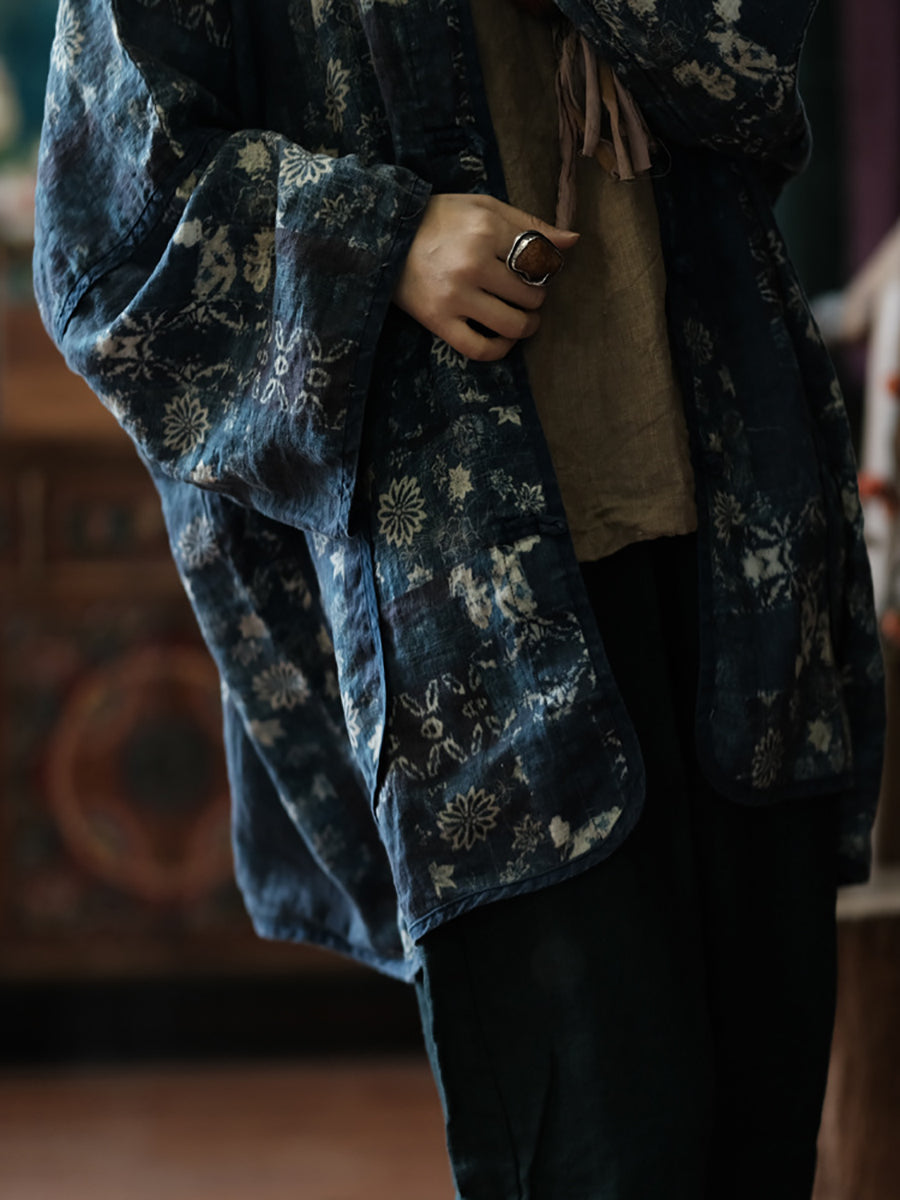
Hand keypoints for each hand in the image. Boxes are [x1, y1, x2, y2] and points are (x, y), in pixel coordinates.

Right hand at [392, 193, 578, 360]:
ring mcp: (455, 297)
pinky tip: (504, 339)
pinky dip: (500, 349)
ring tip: (525, 318)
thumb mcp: (484, 207)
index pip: (540, 259)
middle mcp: (472, 264)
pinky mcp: (439, 321)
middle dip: (536, 296)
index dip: (548, 268)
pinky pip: (481, 348)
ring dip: (527, 325)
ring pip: (513, 325)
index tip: (539, 269)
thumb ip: (529, 224)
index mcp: (486, 229)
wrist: (385, 236)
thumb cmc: (440, 219)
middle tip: (527, 292)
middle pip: (530, 294)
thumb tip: (574, 241)